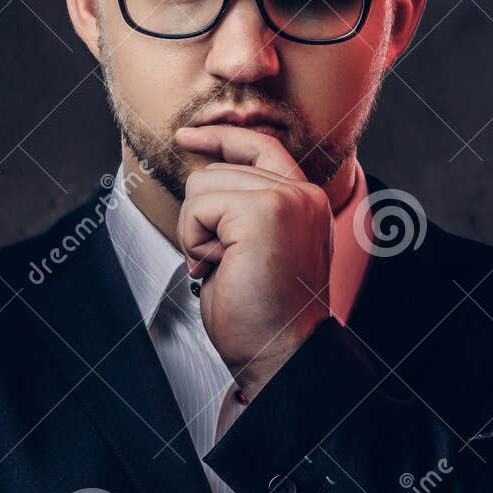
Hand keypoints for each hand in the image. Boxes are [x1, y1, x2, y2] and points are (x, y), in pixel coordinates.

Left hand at [172, 124, 333, 399]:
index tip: (187, 136)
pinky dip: (195, 240)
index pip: (260, 145)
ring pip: (202, 185)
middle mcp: (302, 195)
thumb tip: (204, 180)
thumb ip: (246, 209)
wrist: (282, 355)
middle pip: (218, 169)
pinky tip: (218, 267)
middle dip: (202, 218)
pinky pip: (199, 207)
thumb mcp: (257, 249)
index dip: (220, 137)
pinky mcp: (263, 213)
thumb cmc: (265, 317)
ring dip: (197, 231)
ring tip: (224, 266)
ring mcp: (285, 200)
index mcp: (305, 202)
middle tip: (223, 263)